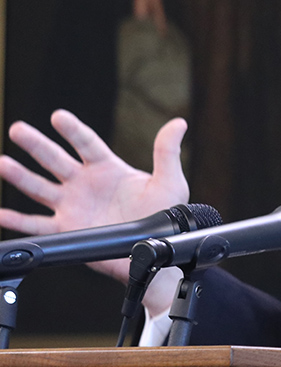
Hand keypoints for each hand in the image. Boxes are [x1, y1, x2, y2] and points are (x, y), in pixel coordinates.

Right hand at [0, 110, 188, 285]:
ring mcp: (72, 206)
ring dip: (20, 176)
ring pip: (40, 188)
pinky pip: (36, 224)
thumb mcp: (170, 182)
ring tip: (2, 164)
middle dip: (36, 144)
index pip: (86, 143)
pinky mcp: (66, 230)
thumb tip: (178, 123)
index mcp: (108, 169)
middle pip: (55, 160)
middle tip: (18, 129)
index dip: (72, 130)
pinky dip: (16, 220)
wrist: (156, 250)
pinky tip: (1, 214)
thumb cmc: (164, 216)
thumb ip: (167, 152)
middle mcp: (85, 184)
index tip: (58, 117)